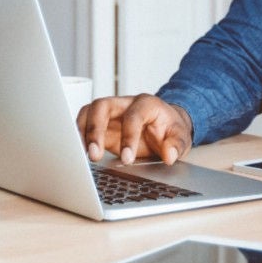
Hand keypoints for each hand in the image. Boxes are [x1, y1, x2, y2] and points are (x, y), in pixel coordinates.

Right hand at [76, 93, 193, 165]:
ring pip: (89, 111)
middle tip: (95, 155)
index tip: (127, 159)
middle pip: (102, 106)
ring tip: (84, 155)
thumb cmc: (171, 130)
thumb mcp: (181, 137)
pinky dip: (80, 136)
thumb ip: (176, 145)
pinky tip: (80, 152)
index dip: (128, 137)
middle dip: (96, 130)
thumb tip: (169, 155)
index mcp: (146, 104)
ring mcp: (111, 112)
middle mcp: (125, 103)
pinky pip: (85, 123)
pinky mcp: (101, 123)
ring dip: (83, 133)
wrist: (165, 127)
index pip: (133, 116)